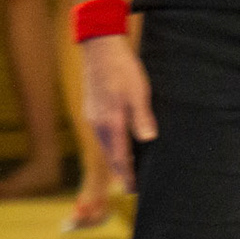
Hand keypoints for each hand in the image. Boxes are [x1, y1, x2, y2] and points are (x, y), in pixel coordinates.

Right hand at [79, 34, 156, 189]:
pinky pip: (102, 135)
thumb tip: (148, 140)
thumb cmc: (123, 69)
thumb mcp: (138, 93)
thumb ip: (142, 118)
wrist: (101, 48)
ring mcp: (93, 117)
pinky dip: (111, 146)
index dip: (128, 176)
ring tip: (128, 171)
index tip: (134, 190)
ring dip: (116, 159)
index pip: (120, 158)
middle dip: (122, 172)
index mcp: (111, 123)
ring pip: (105, 146)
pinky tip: (120, 147)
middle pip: (110, 156)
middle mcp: (98, 124)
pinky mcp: (92, 110)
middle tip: (133, 187)